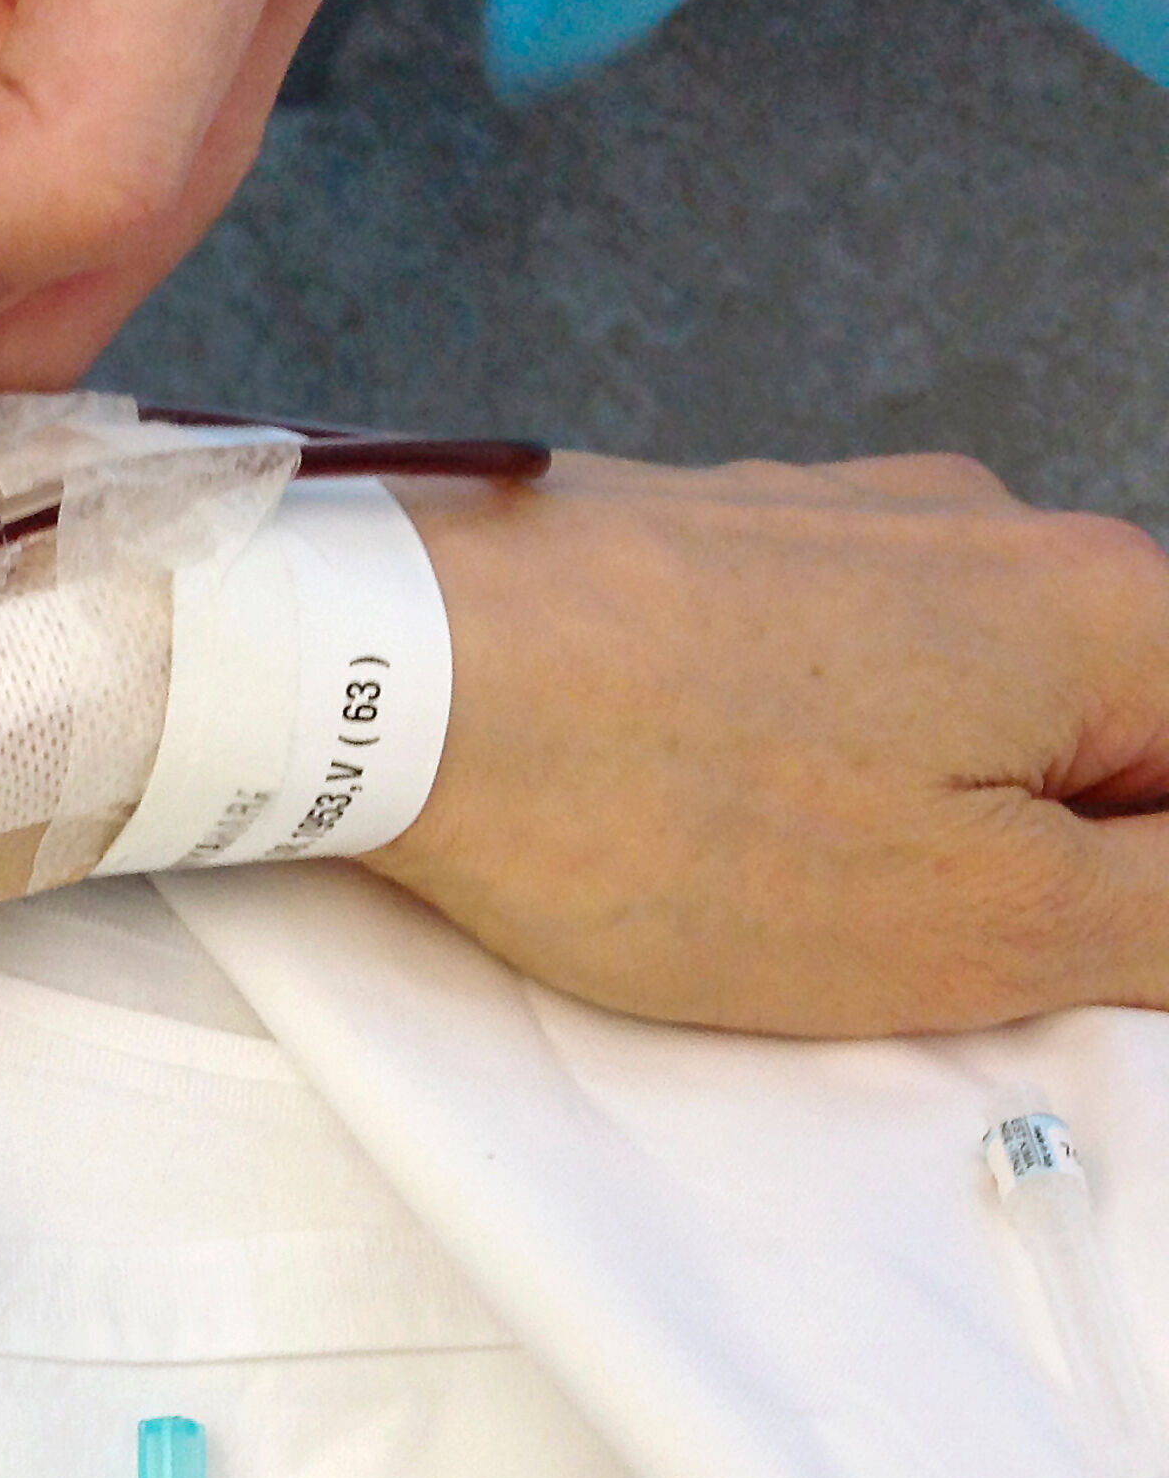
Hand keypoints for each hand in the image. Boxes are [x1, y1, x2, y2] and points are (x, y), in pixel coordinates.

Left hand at [384, 457, 1168, 1034]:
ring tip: (763, 882)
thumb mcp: (979, 923)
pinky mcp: (706, 542)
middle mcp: (996, 529)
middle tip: (883, 940)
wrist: (384, 669)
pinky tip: (686, 818)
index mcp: (1111, 610)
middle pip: (1094, 736)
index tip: (1028, 958)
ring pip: (949, 711)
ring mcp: (840, 519)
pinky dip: (782, 764)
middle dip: (1023, 862)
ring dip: (899, 818)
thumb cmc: (667, 807)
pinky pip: (813, 676)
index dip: (1138, 904)